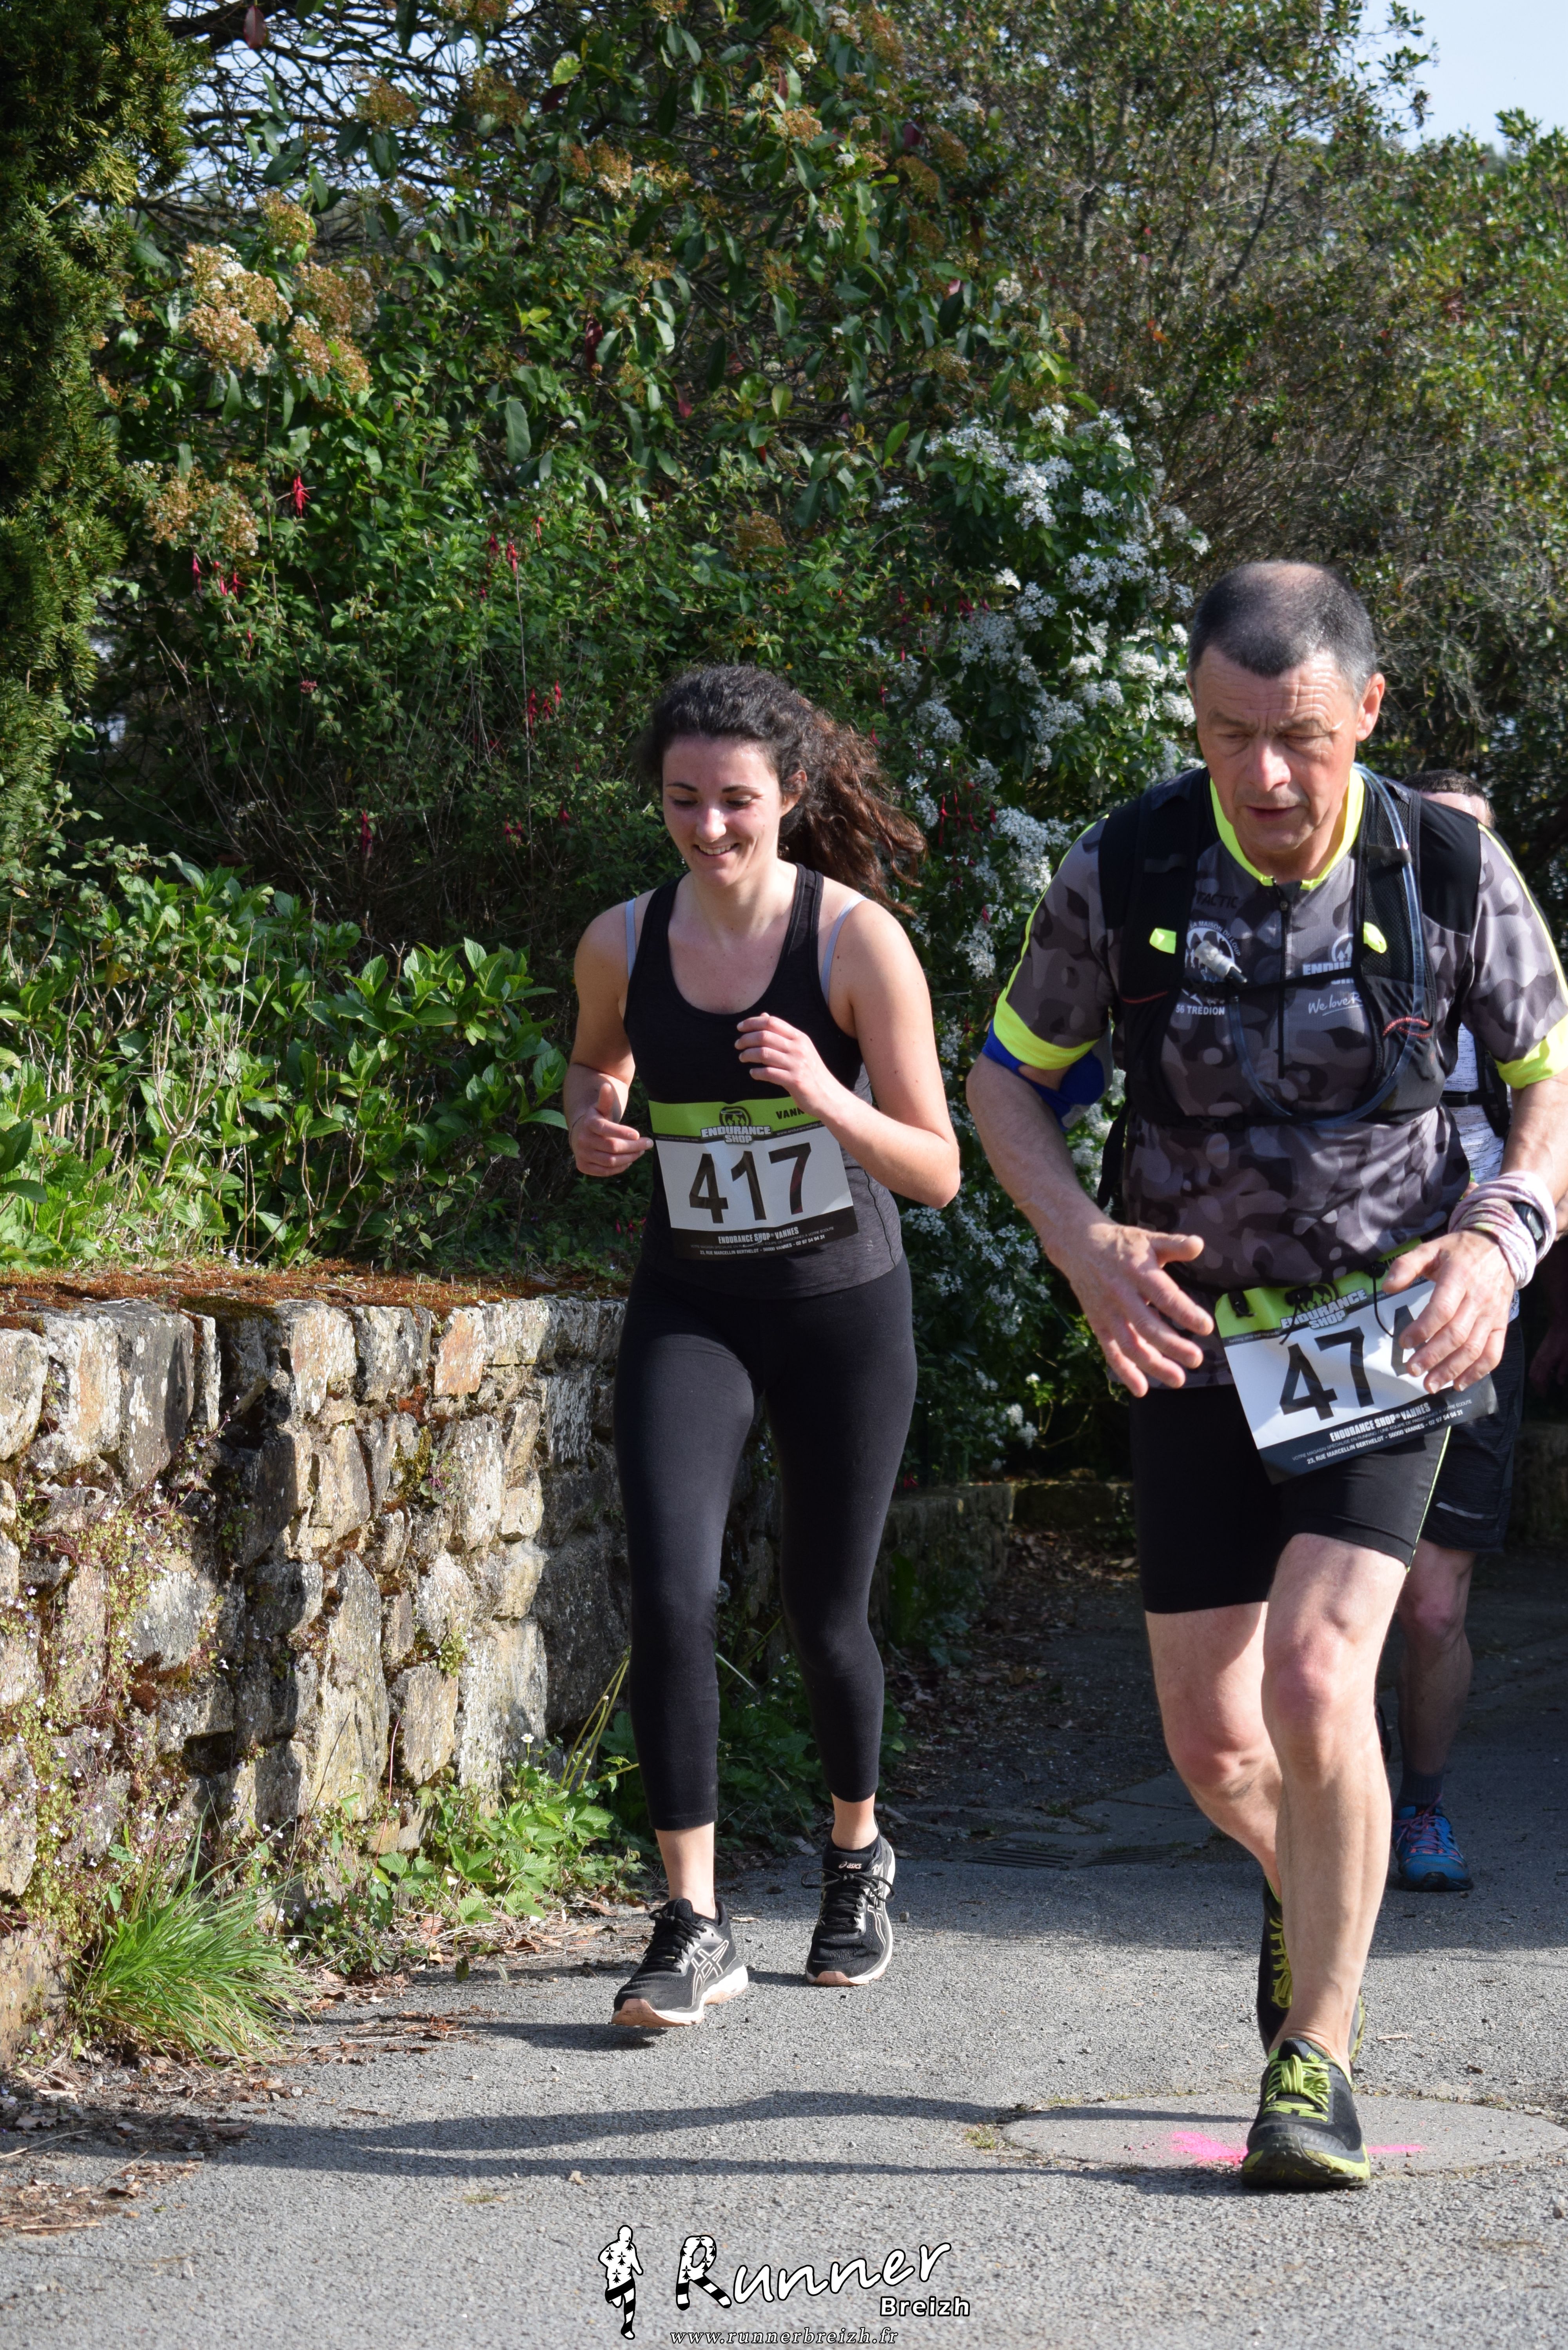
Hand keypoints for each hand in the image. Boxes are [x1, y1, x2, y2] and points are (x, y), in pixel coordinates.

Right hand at [570, 1078, 650, 1177]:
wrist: (580, 1134)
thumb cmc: (597, 1120)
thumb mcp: (601, 1108)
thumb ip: (606, 1100)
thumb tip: (607, 1086)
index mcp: (589, 1123)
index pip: (605, 1128)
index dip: (621, 1132)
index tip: (637, 1134)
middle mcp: (583, 1140)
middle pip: (613, 1147)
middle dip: (633, 1147)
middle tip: (647, 1144)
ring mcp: (582, 1154)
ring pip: (611, 1161)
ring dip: (629, 1158)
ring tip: (640, 1152)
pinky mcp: (583, 1166)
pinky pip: (605, 1171)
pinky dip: (620, 1167)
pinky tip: (628, 1160)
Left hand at [734, 1013, 845, 1119]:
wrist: (828, 1095)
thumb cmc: (811, 1071)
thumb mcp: (800, 1048)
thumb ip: (782, 1033)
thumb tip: (763, 1016)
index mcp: (799, 1037)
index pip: (772, 1022)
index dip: (753, 1022)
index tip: (740, 1027)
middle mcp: (798, 1048)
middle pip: (765, 1036)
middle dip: (746, 1039)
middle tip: (738, 1045)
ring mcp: (796, 1064)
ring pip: (764, 1053)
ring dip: (748, 1055)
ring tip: (742, 1058)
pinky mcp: (794, 1081)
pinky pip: (769, 1073)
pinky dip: (757, 1072)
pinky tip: (753, 1073)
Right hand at [1049, 1218, 1212, 1396]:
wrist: (1079, 1245)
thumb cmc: (1122, 1245)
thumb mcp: (1148, 1239)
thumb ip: (1174, 1245)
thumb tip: (1198, 1244)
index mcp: (1137, 1270)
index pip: (1163, 1295)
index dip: (1184, 1312)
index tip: (1206, 1327)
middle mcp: (1121, 1293)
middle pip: (1147, 1325)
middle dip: (1173, 1345)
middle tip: (1197, 1359)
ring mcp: (1108, 1311)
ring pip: (1129, 1344)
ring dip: (1153, 1365)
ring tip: (1178, 1378)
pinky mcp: (1098, 1323)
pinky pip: (1110, 1351)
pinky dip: (1124, 1372)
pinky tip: (1141, 1388)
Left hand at [1382, 1228, 1513, 1389]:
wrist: (1501, 1248)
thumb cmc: (1460, 1251)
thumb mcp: (1431, 1248)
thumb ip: (1406, 1265)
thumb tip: (1387, 1286)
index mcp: (1459, 1277)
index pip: (1442, 1310)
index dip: (1422, 1329)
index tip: (1404, 1343)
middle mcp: (1478, 1299)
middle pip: (1456, 1335)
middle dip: (1432, 1356)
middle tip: (1411, 1370)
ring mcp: (1492, 1314)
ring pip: (1474, 1349)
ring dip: (1451, 1370)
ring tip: (1430, 1384)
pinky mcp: (1502, 1325)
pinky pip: (1493, 1353)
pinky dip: (1477, 1372)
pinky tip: (1458, 1384)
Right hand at [1530, 1318, 1567, 1394]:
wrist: (1562, 1325)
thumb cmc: (1566, 1341)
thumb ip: (1562, 1371)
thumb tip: (1559, 1382)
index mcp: (1546, 1362)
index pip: (1539, 1380)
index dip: (1541, 1389)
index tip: (1545, 1396)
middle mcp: (1539, 1359)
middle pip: (1533, 1376)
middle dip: (1537, 1386)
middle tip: (1543, 1393)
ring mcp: (1538, 1354)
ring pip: (1532, 1370)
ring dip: (1536, 1379)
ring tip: (1543, 1385)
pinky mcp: (1540, 1351)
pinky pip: (1534, 1364)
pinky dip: (1537, 1371)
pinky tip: (1545, 1373)